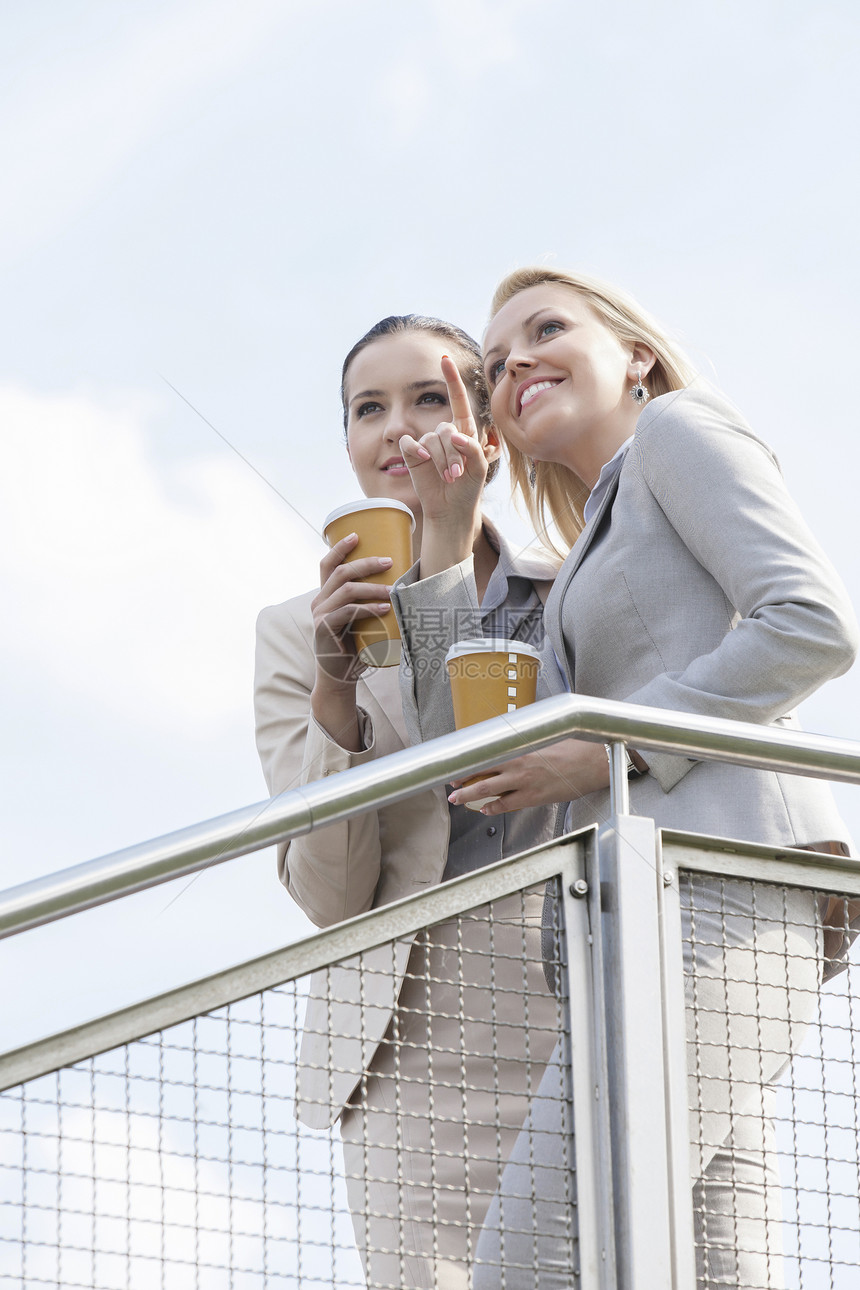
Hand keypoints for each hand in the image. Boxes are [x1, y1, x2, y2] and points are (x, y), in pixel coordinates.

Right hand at [311, 532, 393, 689]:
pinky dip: (368, 609)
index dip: (339, 548)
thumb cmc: (354, 649)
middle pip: (341, 573)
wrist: (339, 679)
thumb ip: (369, 605)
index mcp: (325, 596)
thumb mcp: (360, 622)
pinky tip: (384, 609)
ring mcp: (320, 616)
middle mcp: (319, 602)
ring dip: (373, 588)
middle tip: (390, 562)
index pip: (327, 565)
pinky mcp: (324, 630)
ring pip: (347, 591)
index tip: (356, 535)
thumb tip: (402, 588)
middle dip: (367, 564)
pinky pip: (347, 612)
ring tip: (393, 591)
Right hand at [398, 355, 487, 530]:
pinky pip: (411, 444)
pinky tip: (423, 461)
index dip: (451, 380)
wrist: (451, 510)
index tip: (444, 360)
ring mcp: (427, 443)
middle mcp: (445, 434)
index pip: (458, 401)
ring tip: (449, 478)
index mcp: (464, 431)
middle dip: (452, 453)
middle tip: (457, 475)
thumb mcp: (479, 469)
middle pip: (445, 429)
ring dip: (441, 461)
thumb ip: (472, 449)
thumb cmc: (468, 488)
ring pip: (431, 440)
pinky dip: (417, 451)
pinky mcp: (413, 454)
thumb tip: (454, 436)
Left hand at [447, 739, 610, 814]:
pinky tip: (486, 809)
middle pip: (481, 771)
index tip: (456, 760)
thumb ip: (524, 743)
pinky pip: (507, 804)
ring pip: (489, 789)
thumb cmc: (572, 748)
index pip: (487, 751)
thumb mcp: (544, 738)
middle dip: (462, 778)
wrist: (593, 761)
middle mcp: (519, 763)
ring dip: (470, 795)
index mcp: (520, 746)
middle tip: (450, 782)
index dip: (468, 758)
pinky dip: (494, 807)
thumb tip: (509, 743)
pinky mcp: (534, 796)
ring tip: (458, 798)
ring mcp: (525, 781)